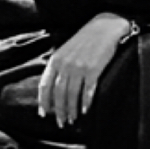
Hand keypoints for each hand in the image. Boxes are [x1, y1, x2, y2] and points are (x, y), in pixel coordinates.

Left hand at [38, 12, 131, 127]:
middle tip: (61, 122)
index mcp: (56, 60)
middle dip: (59, 111)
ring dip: (71, 110)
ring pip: (71, 95)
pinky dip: (85, 103)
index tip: (44, 114)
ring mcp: (79, 67)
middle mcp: (65, 64)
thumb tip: (54, 87)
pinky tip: (85, 110)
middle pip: (58, 94)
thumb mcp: (66, 49)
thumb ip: (58, 66)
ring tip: (73, 119)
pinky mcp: (93, 69)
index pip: (45, 86)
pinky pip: (87, 91)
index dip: (43, 102)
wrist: (106, 26)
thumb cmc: (86, 38)